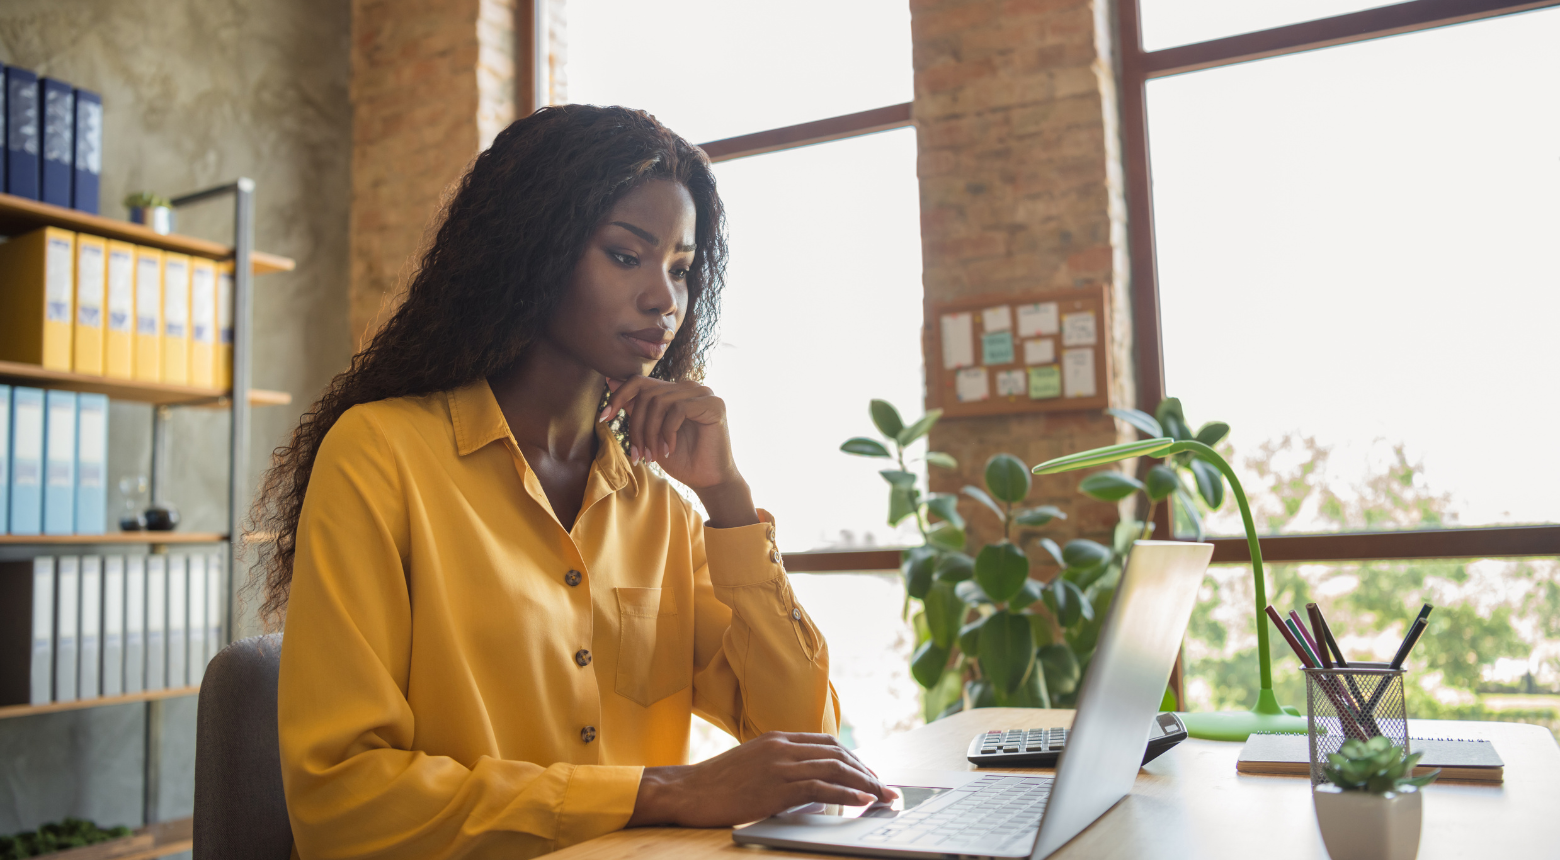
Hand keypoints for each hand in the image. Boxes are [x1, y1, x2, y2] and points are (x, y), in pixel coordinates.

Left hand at [601, 377, 758, 526]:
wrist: (708, 480)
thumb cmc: (681, 459)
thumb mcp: (650, 433)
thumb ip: (636, 408)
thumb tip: (611, 381)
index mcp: (674, 391)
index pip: (640, 381)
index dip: (619, 396)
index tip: (603, 418)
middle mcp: (689, 387)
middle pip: (647, 394)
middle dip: (636, 427)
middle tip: (637, 454)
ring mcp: (703, 393)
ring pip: (660, 401)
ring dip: (650, 434)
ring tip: (653, 456)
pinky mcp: (714, 404)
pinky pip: (677, 409)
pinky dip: (668, 433)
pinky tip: (670, 450)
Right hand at [626, 731, 899, 827]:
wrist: (687, 791)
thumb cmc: (716, 783)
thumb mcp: (751, 763)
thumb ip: (780, 764)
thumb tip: (810, 782)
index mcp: (776, 738)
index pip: (826, 743)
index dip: (853, 757)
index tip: (868, 774)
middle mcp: (781, 747)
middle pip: (837, 753)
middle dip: (866, 770)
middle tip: (885, 788)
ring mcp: (779, 765)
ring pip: (834, 768)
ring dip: (865, 783)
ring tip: (883, 796)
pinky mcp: (776, 787)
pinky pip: (821, 787)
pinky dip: (847, 793)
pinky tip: (863, 801)